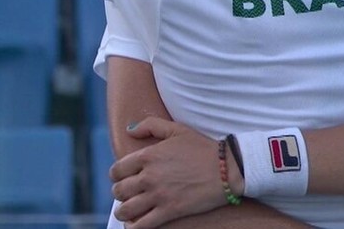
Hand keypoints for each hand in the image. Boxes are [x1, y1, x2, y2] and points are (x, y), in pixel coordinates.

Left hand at [110, 118, 242, 227]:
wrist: (227, 169)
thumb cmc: (203, 148)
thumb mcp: (177, 129)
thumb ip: (150, 125)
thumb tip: (130, 131)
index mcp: (148, 155)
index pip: (116, 170)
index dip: (116, 175)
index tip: (123, 178)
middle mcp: (149, 176)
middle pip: (119, 191)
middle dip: (120, 193)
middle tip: (128, 194)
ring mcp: (158, 195)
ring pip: (125, 210)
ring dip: (123, 211)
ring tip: (128, 210)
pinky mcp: (169, 211)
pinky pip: (141, 225)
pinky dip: (133, 227)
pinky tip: (135, 224)